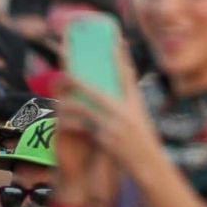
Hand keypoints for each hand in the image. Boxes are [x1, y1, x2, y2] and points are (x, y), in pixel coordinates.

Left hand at [57, 49, 160, 173]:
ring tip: (57, 102)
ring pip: (84, 109)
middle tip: (61, 75)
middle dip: (75, 81)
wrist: (149, 164)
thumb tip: (113, 87)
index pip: (127, 74)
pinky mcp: (106, 139)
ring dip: (67, 105)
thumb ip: (127, 102)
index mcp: (135, 102)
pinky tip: (60, 123)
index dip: (120, 57)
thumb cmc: (143, 140)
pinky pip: (82, 128)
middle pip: (95, 90)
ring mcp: (115, 125)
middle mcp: (126, 110)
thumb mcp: (140, 117)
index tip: (114, 41)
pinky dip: (70, 125)